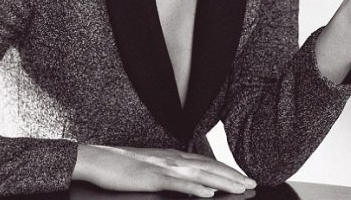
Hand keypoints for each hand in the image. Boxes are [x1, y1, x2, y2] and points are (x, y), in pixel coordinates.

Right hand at [71, 144, 256, 196]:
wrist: (97, 159)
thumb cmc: (120, 166)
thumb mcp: (148, 169)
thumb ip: (166, 173)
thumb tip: (182, 182)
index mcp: (171, 156)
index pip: (205, 162)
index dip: (225, 169)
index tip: (242, 177)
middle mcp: (171, 158)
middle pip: (208, 166)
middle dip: (232, 175)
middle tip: (252, 183)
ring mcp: (163, 166)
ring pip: (200, 173)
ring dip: (223, 181)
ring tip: (241, 188)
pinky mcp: (152, 176)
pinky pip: (178, 183)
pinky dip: (196, 186)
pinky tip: (209, 192)